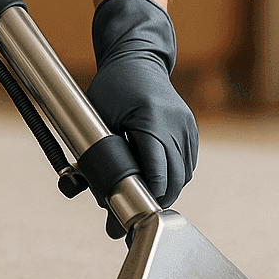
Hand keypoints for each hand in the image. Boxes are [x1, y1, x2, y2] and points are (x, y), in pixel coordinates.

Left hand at [85, 0, 197, 216]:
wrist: (138, 58)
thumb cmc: (112, 86)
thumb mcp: (97, 116)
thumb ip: (96, 154)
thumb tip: (87, 192)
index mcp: (152, 119)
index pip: (157, 170)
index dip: (147, 196)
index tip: (132, 216)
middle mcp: (176, 124)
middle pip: (174, 178)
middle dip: (155, 201)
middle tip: (132, 220)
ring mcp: (188, 127)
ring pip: (183, 174)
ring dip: (165, 191)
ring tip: (142, 203)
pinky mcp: (190, 129)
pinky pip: (186, 163)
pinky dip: (173, 177)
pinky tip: (155, 183)